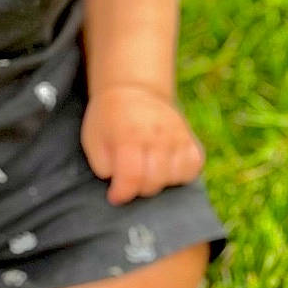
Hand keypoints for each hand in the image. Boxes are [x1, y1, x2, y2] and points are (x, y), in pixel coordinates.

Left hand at [81, 86, 205, 205]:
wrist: (134, 90)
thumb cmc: (108, 119)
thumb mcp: (93, 139)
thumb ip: (103, 165)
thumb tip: (118, 182)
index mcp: (128, 134)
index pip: (131, 176)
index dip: (121, 193)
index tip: (114, 196)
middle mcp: (156, 134)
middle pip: (154, 181)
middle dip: (138, 189)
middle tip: (129, 182)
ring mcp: (177, 135)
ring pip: (176, 176)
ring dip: (160, 183)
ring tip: (147, 174)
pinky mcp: (190, 137)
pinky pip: (194, 165)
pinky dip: (182, 174)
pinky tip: (167, 169)